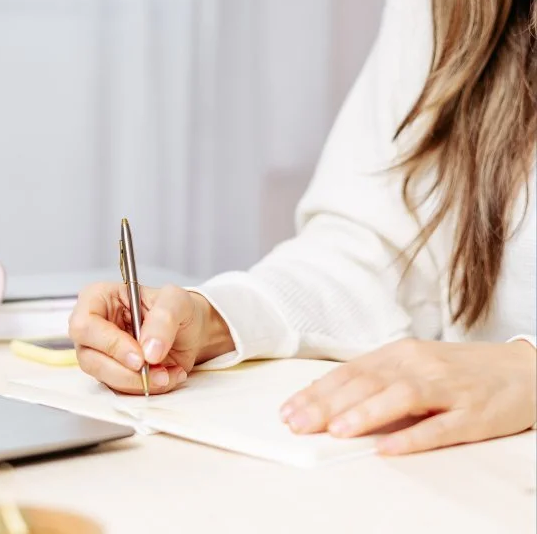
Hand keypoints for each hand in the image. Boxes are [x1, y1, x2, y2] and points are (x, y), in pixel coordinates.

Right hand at [68, 283, 233, 394]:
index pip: (85, 325)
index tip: (140, 356)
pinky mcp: (112, 374)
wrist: (190, 331)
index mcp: (98, 298)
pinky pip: (121, 389)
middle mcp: (92, 328)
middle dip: (125, 371)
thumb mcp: (177, 301)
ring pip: (104, 378)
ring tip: (168, 372)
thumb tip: (148, 350)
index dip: (110, 344)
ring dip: (139, 382)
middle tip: (156, 370)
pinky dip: (147, 387)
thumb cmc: (177, 308)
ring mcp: (99, 353)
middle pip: (89, 357)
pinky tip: (168, 375)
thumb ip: (164, 319)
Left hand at [279, 338, 536, 454]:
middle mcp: (420, 365)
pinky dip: (413, 437)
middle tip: (299, 423)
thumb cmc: (458, 370)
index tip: (289, 410)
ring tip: (337, 431)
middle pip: (368, 383)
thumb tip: (326, 399)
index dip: (317, 391)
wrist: (523, 369)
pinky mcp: (474, 413)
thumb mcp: (413, 365)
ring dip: (366, 414)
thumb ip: (374, 380)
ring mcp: (448, 388)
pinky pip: (441, 427)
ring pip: (401, 397)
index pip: (350, 372)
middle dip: (328, 404)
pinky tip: (389, 448)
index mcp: (400, 353)